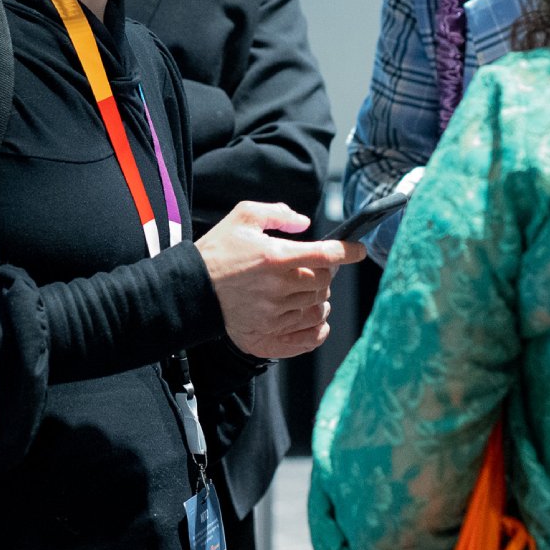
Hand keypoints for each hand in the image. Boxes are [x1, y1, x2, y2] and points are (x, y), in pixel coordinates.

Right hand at [195, 202, 365, 359]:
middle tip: (316, 266)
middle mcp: (278, 288)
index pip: (325, 255)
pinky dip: (317, 328)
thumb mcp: (243, 216)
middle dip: (326, 272)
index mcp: (275, 257)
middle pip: (323, 282)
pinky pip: (307, 336)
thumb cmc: (217, 251)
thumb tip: (305, 223)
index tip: (359, 250)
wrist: (190, 289)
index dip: (348, 251)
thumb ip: (278, 213)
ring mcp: (274, 314)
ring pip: (317, 307)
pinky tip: (316, 319)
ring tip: (310, 289)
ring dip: (320, 297)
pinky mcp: (268, 335)